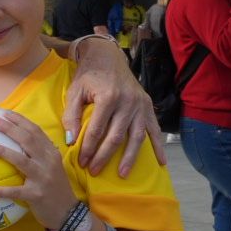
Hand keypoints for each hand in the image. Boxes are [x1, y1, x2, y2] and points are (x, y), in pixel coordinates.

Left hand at [0, 110, 79, 229]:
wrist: (68, 213)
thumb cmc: (54, 188)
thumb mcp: (51, 167)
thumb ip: (38, 153)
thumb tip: (16, 139)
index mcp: (51, 154)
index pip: (36, 131)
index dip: (20, 121)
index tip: (4, 113)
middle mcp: (48, 163)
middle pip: (28, 140)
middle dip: (10, 128)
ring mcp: (43, 178)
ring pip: (21, 161)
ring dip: (3, 151)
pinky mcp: (36, 195)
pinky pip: (15, 192)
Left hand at [64, 37, 162, 176]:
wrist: (107, 57)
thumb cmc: (88, 75)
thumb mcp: (74, 92)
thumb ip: (71, 116)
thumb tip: (70, 141)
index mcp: (108, 97)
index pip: (97, 130)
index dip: (89, 148)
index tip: (81, 161)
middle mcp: (127, 102)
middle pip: (116, 136)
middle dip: (104, 156)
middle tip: (94, 171)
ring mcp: (140, 105)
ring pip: (137, 136)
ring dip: (130, 157)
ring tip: (123, 174)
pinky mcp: (148, 106)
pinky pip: (154, 129)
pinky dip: (158, 146)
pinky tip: (160, 162)